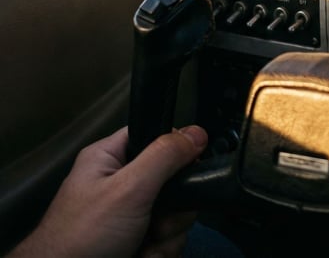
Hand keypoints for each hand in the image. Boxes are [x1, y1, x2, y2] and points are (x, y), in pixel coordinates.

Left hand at [11, 125, 207, 257]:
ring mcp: (130, 216)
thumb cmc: (83, 235)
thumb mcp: (128, 189)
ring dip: (168, 236)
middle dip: (174, 210)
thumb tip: (198, 131)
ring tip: (146, 248)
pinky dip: (160, 252)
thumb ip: (164, 157)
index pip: (155, 136)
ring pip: (175, 215)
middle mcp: (122, 184)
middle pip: (173, 183)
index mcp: (110, 158)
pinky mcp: (137, 241)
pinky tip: (143, 257)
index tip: (188, 169)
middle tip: (161, 224)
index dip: (176, 150)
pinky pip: (167, 239)